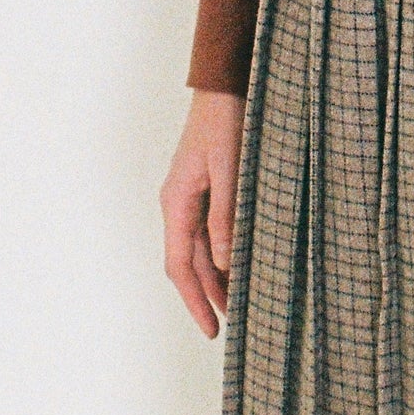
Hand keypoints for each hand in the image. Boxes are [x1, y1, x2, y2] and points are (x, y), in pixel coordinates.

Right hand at [161, 90, 242, 338]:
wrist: (224, 86)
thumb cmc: (226, 122)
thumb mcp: (230, 170)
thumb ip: (225, 215)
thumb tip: (223, 262)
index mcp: (176, 203)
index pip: (180, 266)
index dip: (195, 300)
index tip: (211, 328)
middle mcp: (177, 205)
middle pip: (188, 263)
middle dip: (206, 296)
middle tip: (228, 327)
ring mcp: (189, 198)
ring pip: (198, 250)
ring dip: (214, 278)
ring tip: (236, 304)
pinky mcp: (203, 189)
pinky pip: (207, 232)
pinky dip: (220, 254)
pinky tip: (237, 265)